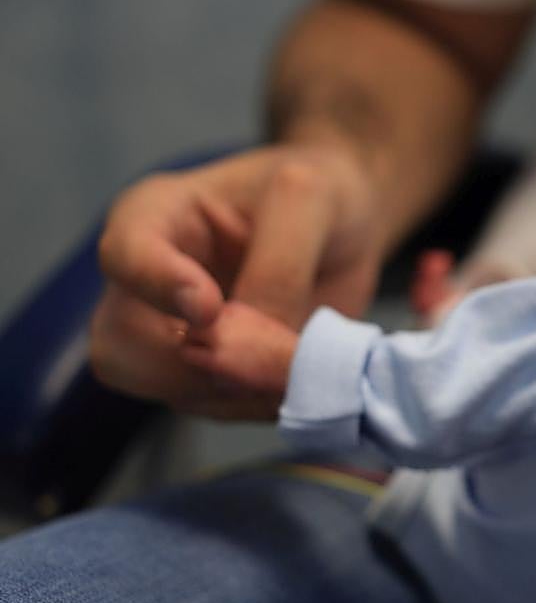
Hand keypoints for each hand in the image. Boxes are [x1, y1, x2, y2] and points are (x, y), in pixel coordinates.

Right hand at [90, 142, 385, 418]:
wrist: (344, 225)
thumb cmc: (319, 194)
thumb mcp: (311, 200)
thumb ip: (280, 268)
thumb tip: (252, 346)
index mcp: (155, 214)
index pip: (124, 257)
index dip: (160, 287)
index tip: (209, 309)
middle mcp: (145, 280)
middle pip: (124, 346)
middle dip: (200, 362)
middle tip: (273, 352)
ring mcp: (168, 334)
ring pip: (170, 389)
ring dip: (241, 388)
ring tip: (299, 358)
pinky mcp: (205, 373)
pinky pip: (219, 408)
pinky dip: (262, 400)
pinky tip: (298, 371)